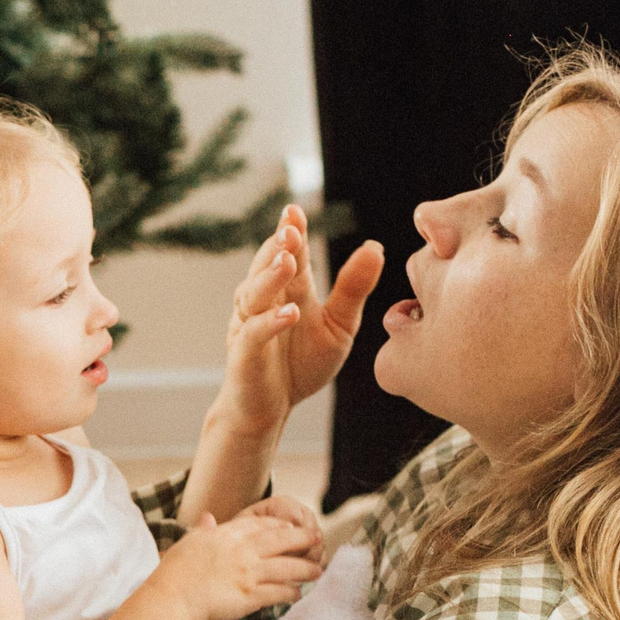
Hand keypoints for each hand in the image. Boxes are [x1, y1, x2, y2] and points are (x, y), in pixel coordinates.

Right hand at [149, 506, 322, 619]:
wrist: (172, 598)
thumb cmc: (175, 571)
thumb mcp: (188, 542)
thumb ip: (203, 529)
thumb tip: (207, 517)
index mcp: (227, 535)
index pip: (261, 524)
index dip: (280, 524)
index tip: (292, 526)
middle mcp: (242, 551)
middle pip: (282, 540)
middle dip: (303, 539)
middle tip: (319, 539)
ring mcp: (248, 574)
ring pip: (287, 567)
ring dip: (305, 569)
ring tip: (317, 572)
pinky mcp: (250, 596)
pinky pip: (278, 592)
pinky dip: (290, 592)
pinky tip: (297, 593)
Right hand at [213, 205, 386, 437]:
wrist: (272, 409)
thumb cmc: (301, 364)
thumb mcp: (338, 325)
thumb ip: (353, 288)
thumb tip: (375, 245)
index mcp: (289, 290)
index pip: (290, 254)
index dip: (291, 231)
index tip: (295, 210)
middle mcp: (264, 302)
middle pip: (265, 267)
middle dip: (276, 247)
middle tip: (291, 230)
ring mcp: (249, 327)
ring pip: (253, 295)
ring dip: (269, 277)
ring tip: (287, 263)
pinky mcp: (244, 356)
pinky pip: (253, 334)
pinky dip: (269, 322)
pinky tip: (289, 313)